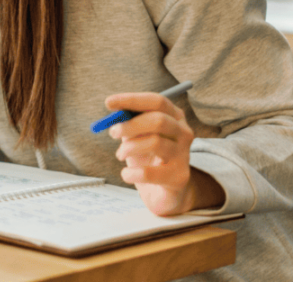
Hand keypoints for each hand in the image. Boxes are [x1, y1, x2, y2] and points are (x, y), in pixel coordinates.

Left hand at [105, 92, 224, 215]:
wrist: (163, 192)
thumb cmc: (148, 157)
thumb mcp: (137, 135)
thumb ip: (128, 122)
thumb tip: (113, 112)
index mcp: (175, 117)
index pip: (157, 101)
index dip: (132, 100)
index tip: (109, 103)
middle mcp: (184, 133)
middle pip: (159, 120)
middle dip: (131, 125)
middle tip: (112, 132)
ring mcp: (184, 156)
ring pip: (155, 143)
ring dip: (129, 148)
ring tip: (120, 154)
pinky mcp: (179, 178)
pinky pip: (150, 173)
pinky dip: (131, 173)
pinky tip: (127, 174)